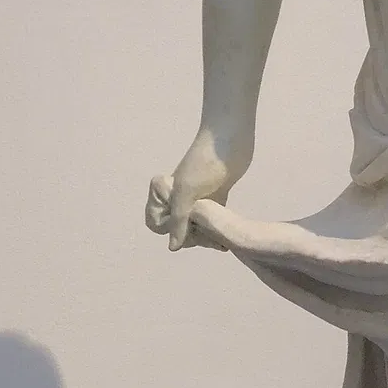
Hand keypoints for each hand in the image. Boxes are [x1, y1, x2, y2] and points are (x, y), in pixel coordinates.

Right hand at [146, 127, 249, 250]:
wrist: (230, 139)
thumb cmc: (204, 162)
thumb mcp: (186, 192)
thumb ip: (178, 220)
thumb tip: (172, 248)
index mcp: (161, 192)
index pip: (157, 224)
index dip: (169, 230)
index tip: (187, 226)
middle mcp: (175, 197)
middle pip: (177, 228)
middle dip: (191, 236)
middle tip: (211, 237)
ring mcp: (195, 198)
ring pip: (194, 225)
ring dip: (204, 235)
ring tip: (219, 241)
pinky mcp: (214, 197)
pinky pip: (209, 220)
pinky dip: (214, 229)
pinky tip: (223, 239)